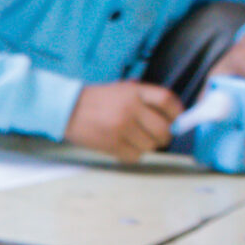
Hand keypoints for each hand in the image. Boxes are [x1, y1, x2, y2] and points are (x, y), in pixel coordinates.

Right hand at [63, 82, 181, 162]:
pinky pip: (133, 156)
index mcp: (134, 92)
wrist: (66, 109)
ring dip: (147, 146)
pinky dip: (134, 154)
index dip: (177, 112)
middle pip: (162, 128)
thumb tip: (170, 117)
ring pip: (149, 145)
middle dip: (165, 136)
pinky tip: (126, 148)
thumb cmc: (96, 100)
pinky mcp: (110, 144)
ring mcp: (120, 128)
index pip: (167, 100)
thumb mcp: (122, 89)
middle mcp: (130, 109)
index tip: (177, 120)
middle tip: (160, 137)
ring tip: (138, 141)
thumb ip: (144, 98)